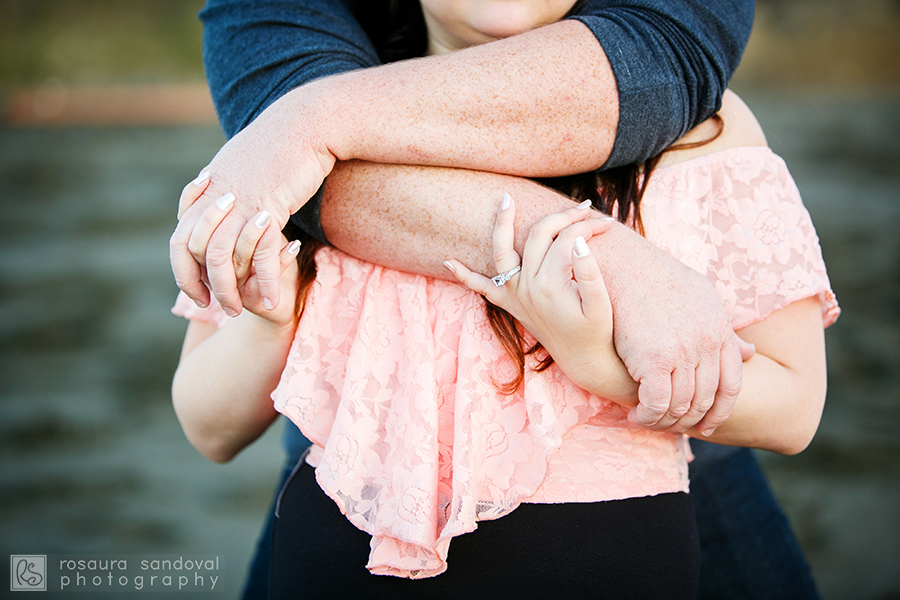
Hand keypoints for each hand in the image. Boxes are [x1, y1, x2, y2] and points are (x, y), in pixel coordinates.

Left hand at [169, 90, 334, 316]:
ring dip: (231, 291)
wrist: (306, 122)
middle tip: (220, 308)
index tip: (195, 292)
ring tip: (240, 310)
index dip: (182, 271)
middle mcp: (217, 198)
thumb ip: (223, 184)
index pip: (180, 239)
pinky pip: (260, 254)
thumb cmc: (280, 143)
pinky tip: (273, 300)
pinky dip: (265, 282)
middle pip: (198, 253)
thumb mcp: (240, 161)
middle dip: (205, 287)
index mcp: (207, 189)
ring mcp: (242, 203)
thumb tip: (214, 195)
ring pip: (223, 258)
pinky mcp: (270, 208)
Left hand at [445, 196, 638, 404]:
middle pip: (539, 236)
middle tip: (584, 207)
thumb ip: (590, 273)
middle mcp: (527, 287)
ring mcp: (515, 295)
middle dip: (563, 217)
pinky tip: (448, 262)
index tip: (609, 223)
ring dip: (501, 225)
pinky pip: (482, 288)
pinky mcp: (510, 305)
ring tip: (505, 199)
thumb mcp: (601, 305)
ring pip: (502, 252)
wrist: (583, 360)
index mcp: (550, 284)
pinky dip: (464, 276)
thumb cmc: (596, 332)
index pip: (568, 240)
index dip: (589, 227)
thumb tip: (579, 241)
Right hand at [598, 226, 755, 434]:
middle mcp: (707, 343)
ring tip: (647, 421)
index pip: (731, 385)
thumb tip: (750, 353)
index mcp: (719, 329)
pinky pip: (657, 403)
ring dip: (664, 421)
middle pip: (705, 399)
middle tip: (669, 425)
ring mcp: (682, 351)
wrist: (622, 263)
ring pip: (681, 405)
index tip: (706, 425)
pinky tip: (636, 415)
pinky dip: (648, 416)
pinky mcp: (654, 358)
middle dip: (688, 419)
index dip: (720, 411)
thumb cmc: (654, 277)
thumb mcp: (701, 297)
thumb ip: (724, 330)